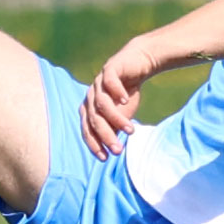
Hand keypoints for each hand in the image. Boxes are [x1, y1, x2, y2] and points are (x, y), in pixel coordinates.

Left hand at [82, 38, 159, 157]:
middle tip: (118, 150)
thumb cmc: (126, 94)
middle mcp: (90, 96)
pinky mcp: (109, 69)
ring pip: (102, 104)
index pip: (87, 130)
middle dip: (105, 136)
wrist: (137, 65)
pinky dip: (116, 92)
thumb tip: (111, 150)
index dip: (94, 144)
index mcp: (89, 109)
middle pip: (94, 119)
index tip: (105, 158)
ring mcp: (98, 82)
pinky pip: (109, 81)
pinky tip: (125, 100)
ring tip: (130, 130)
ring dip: (115, 119)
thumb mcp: (121, 116)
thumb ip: (113, 129)